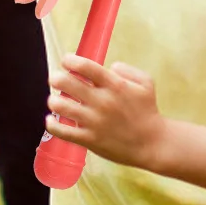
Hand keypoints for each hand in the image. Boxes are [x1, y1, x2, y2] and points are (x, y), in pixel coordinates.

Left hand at [46, 56, 169, 170]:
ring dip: (54, 100)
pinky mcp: (89, 139)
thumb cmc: (148, 111)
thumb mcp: (145, 83)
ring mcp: (94, 121)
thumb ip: (126, 69)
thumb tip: (108, 66)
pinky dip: (52, 123)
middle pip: (66, 82)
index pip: (84, 66)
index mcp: (114, 85)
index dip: (69, 60)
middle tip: (57, 79)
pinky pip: (61, 130)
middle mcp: (102, 101)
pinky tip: (52, 119)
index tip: (66, 61)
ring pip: (60, 105)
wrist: (153, 144)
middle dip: (56, 77)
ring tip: (58, 100)